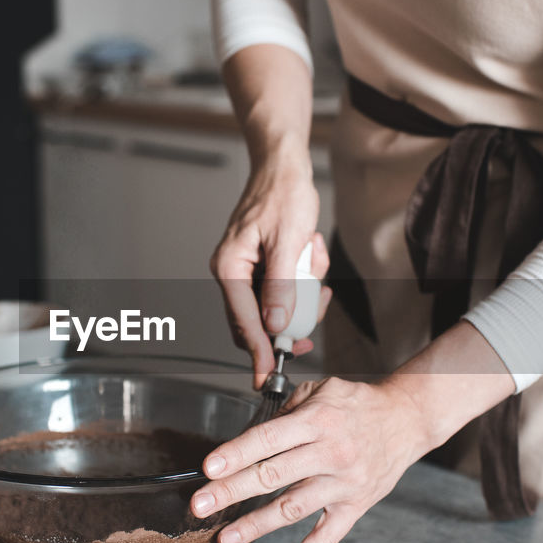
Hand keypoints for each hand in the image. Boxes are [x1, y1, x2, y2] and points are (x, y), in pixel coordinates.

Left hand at [191, 376, 431, 542]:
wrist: (406, 419)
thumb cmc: (357, 404)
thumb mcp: (322, 389)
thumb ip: (286, 408)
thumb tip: (250, 434)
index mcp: (318, 421)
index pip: (269, 440)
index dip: (236, 454)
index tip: (208, 469)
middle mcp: (331, 453)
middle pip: (273, 476)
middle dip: (232, 491)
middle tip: (200, 505)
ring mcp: (344, 483)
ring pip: (293, 509)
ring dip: (255, 525)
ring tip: (224, 538)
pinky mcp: (356, 505)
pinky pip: (330, 536)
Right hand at [210, 150, 331, 387]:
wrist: (284, 166)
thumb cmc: (283, 194)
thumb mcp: (288, 241)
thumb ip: (281, 286)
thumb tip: (277, 326)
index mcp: (229, 267)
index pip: (244, 321)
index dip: (259, 351)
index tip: (267, 376)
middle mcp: (232, 272)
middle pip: (256, 321)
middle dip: (289, 322)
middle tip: (310, 328)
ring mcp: (246, 270)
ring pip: (275, 306)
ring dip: (302, 291)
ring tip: (313, 256)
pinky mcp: (262, 266)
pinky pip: (283, 288)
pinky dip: (303, 277)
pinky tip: (311, 252)